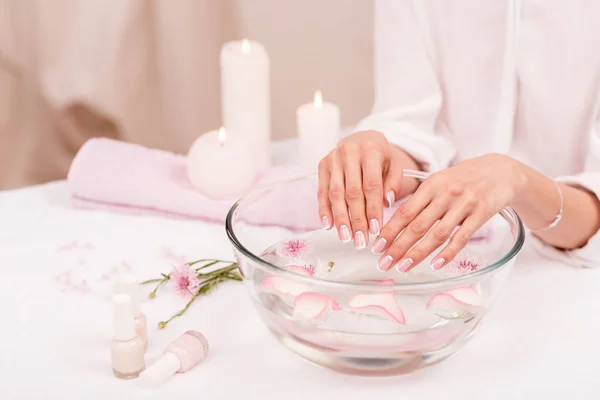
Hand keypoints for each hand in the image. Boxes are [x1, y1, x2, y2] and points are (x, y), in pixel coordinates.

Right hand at [318, 130, 420, 248]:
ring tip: (346, 237)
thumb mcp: (394, 164)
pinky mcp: (322, 165)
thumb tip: (387, 203)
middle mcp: (349, 152)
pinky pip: (321, 191)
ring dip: (340, 218)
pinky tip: (328, 225)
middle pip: (352, 192)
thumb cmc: (380, 156)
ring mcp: (333, 159)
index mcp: (370, 150)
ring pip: (335, 193)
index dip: (372, 209)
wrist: (361, 138)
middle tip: (360, 241)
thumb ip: (394, 182)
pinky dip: (324, 209)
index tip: (375, 230)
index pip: (371, 185)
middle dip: (356, 219)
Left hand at [372, 153, 526, 271]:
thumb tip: (394, 222)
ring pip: (437, 234)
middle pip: (417, 225)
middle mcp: (445, 194)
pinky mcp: (481, 214)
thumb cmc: (463, 179)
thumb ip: (420, 199)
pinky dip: (448, 253)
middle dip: (398, 246)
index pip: (405, 211)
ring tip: (403, 267)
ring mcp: (464, 204)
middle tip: (384, 263)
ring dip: (418, 253)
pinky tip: (436, 264)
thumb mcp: (439, 181)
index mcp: (431, 185)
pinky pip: (462, 237)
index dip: (389, 230)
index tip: (376, 247)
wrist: (500, 171)